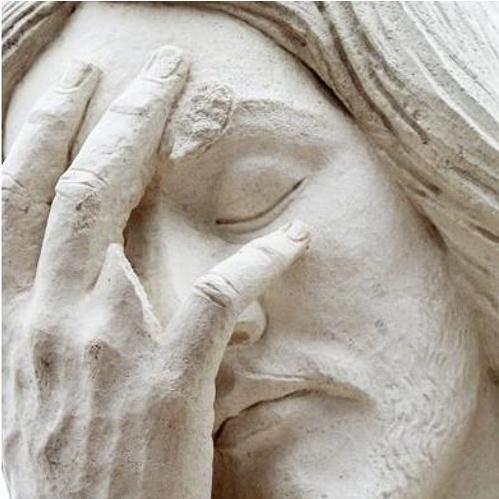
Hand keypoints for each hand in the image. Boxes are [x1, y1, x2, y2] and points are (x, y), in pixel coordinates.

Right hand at [2, 46, 309, 498]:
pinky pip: (214, 300)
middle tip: (161, 64)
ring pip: (116, 217)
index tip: (80, 82)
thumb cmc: (65, 469)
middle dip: (111, 111)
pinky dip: (259, 260)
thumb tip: (76, 265)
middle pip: (71, 186)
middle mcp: (52, 320)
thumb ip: (49, 320)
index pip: (18, 199)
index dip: (44, 130)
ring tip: (191, 95)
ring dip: (153, 139)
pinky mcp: (164, 385)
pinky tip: (296, 238)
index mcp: (18, 320)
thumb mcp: (34, 384)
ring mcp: (105, 350)